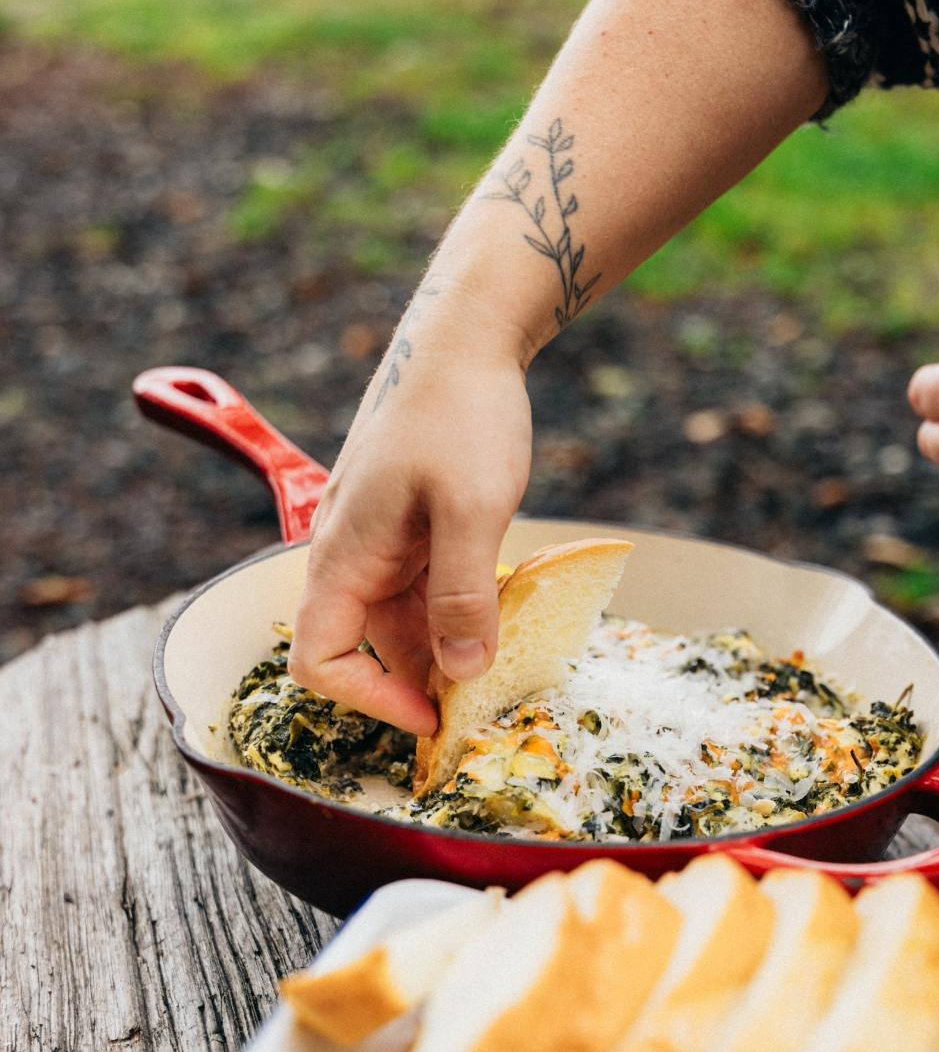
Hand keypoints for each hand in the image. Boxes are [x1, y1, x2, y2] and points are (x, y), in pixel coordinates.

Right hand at [288, 324, 531, 731]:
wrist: (467, 336)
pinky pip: (424, 585)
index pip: (318, 661)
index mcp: (342, 555)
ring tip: (508, 654)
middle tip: (488, 697)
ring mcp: (379, 537)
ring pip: (402, 619)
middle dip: (421, 679)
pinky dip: (458, 606)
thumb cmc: (460, 412)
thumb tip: (464, 672)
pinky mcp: (408, 523)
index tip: (431, 715)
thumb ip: (463, 597)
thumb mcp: (471, 511)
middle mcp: (350, 553)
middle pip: (366, 647)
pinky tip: (506, 605)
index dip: (368, 701)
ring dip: (447, 643)